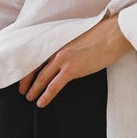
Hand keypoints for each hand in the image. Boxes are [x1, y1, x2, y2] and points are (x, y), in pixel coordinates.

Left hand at [18, 13, 133, 106]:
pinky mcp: (71, 69)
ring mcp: (63, 59)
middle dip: (26, 81)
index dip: (28, 67)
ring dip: (33, 90)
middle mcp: (56, 49)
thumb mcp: (78, 38)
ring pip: (41, 78)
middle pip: (34, 67)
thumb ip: (68, 46)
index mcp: (58, 41)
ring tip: (29, 98)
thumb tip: (67, 56)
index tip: (25, 76)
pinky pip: (53, 86)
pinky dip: (45, 95)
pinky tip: (41, 102)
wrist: (113, 35)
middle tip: (23, 91)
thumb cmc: (101, 35)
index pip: (37, 55)